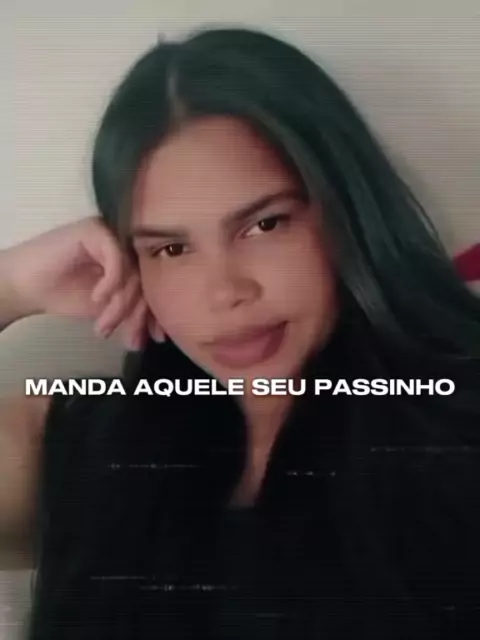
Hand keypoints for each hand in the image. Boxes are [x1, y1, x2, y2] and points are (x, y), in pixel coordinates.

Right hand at [5, 217, 163, 349]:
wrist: (25, 287)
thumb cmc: (63, 294)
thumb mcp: (106, 310)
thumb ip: (131, 314)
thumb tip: (160, 333)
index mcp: (131, 262)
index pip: (154, 286)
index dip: (156, 312)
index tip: (157, 338)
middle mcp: (125, 246)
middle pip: (147, 280)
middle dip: (137, 314)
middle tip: (129, 338)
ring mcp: (111, 235)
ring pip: (133, 273)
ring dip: (120, 305)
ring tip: (104, 325)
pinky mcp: (95, 230)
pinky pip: (117, 259)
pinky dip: (111, 283)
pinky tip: (97, 299)